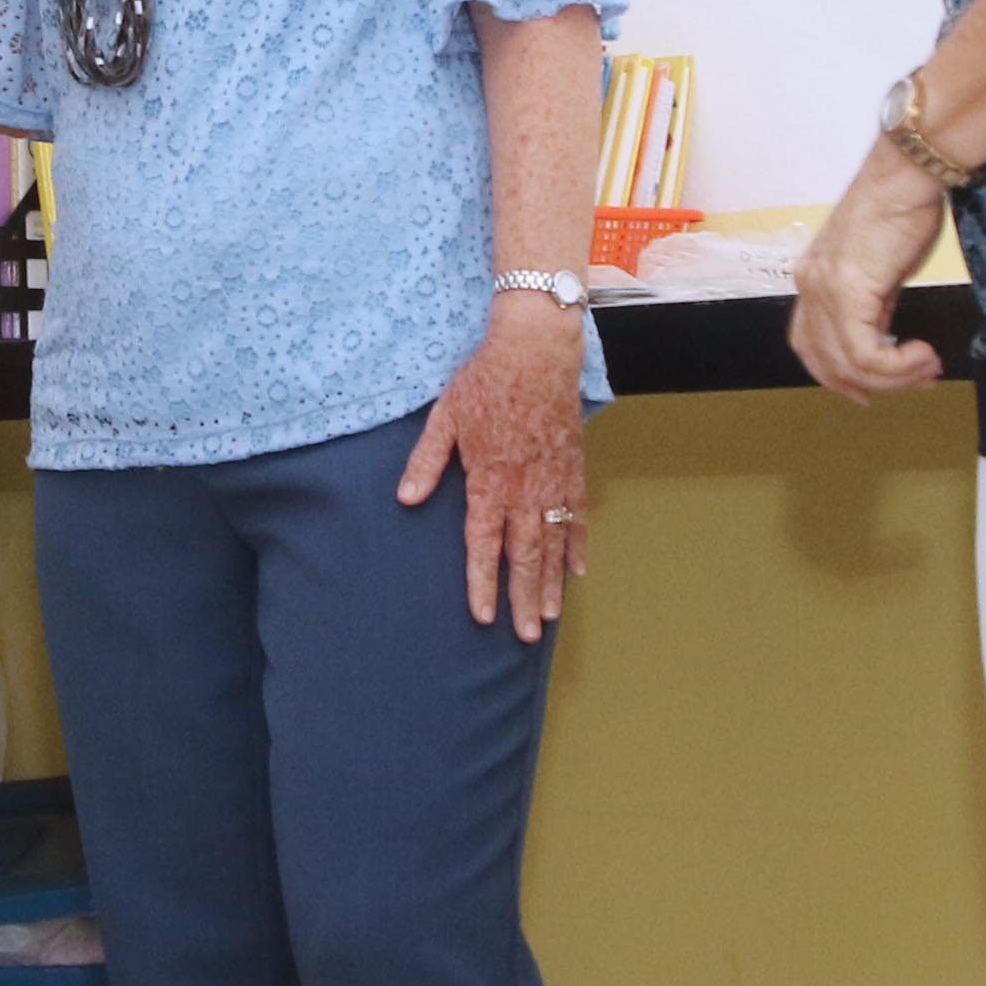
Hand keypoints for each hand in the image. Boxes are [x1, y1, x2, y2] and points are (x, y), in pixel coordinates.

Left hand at [398, 295, 590, 639]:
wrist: (537, 350)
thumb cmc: (486, 379)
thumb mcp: (445, 416)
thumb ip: (426, 461)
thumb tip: (406, 497)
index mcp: (490, 479)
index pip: (484, 544)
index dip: (483, 582)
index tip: (483, 615)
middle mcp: (525, 488)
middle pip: (526, 555)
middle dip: (524, 598)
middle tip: (527, 636)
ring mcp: (554, 480)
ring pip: (555, 543)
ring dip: (552, 583)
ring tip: (550, 617)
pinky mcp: (573, 469)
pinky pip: (579, 516)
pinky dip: (579, 545)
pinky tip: (578, 572)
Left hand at [788, 143, 950, 400]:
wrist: (908, 174)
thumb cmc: (902, 208)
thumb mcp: (882, 267)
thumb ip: (874, 305)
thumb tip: (885, 340)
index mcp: (814, 279)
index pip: (811, 346)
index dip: (839, 377)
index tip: (874, 388)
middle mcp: (810, 285)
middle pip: (826, 362)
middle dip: (874, 384)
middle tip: (916, 381)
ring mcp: (825, 287)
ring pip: (847, 364)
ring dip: (894, 377)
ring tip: (928, 366)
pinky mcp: (848, 288)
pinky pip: (864, 353)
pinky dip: (897, 365)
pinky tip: (923, 355)